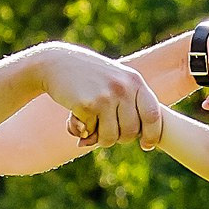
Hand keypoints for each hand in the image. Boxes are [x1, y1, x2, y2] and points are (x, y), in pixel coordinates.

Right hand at [33, 42, 165, 150]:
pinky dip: (82, 131)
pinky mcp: (87, 104)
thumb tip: (146, 143)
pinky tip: (74, 116)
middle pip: (131, 132)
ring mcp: (106, 95)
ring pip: (111, 137)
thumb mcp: (117, 82)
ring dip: (99, 137)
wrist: (56, 62)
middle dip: (118, 137)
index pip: (153, 115)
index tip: (146, 145)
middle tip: (104, 128)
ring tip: (89, 123)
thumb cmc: (89, 78)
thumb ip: (131, 106)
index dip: (152, 135)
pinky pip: (91, 133)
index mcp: (135, 81)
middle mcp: (123, 87)